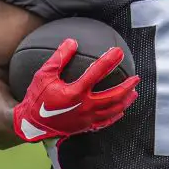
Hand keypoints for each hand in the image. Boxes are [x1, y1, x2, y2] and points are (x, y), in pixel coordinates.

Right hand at [13, 38, 139, 142]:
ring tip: (134, 93)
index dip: (109, 60)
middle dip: (127, 86)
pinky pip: (105, 122)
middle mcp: (85, 106)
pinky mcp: (86, 126)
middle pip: (113, 96)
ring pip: (113, 110)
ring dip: (126, 100)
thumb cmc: (37, 98)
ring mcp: (87, 118)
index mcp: (75, 92)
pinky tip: (121, 111)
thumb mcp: (43, 75)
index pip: (97, 72)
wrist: (32, 124)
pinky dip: (116, 116)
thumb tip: (71, 41)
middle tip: (136, 78)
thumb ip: (58, 58)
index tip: (118, 52)